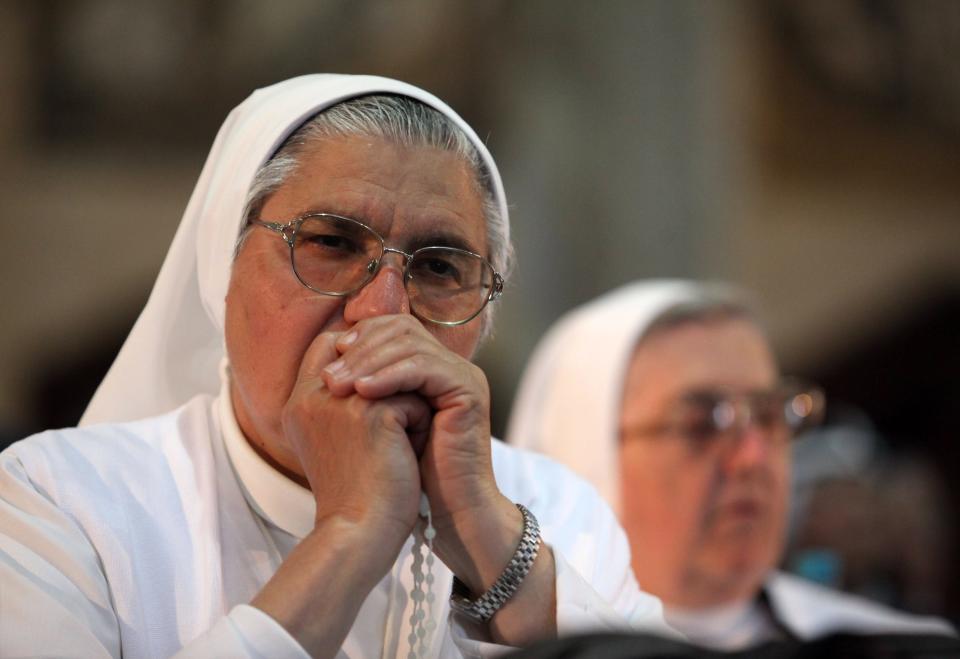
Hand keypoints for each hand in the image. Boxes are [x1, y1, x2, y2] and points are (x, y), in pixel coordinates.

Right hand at [281, 330, 430, 552]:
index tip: (389, 387)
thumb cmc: (357, 497)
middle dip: (391, 377)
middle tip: (404, 416)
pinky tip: (410, 455)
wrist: (359, 534)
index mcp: (298, 404)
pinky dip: (419, 424)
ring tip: (406, 440)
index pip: (330, 347)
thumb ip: (345, 405)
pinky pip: (412, 398)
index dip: (365, 357)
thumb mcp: (339, 442)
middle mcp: (312, 396)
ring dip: (407, 403)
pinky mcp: (368, 412)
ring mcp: (337, 400)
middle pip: (363, 352)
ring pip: (394, 374)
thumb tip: (381, 373)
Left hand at [321, 315, 498, 525]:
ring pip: (410, 344)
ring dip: (368, 361)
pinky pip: (425, 367)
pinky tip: (364, 393)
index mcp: (431, 368)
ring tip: (338, 386)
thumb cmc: (409, 476)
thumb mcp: (376, 424)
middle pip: (401, 328)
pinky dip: (390, 376)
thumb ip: (362, 390)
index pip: (392, 328)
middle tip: (328, 377)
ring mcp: (463, 374)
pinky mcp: (469, 390)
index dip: (359, 338)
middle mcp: (450, 365)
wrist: (449, 512)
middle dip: (360, 348)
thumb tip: (326, 362)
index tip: (328, 363)